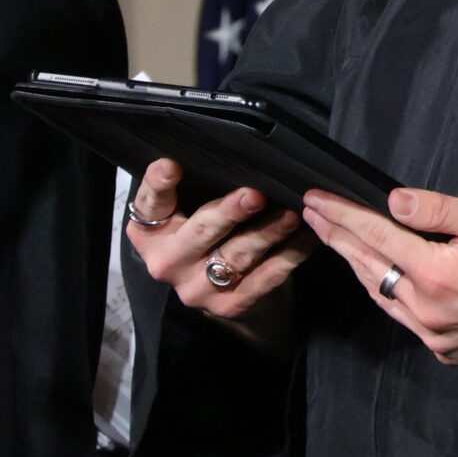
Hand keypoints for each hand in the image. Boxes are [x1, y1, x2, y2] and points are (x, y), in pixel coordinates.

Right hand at [126, 159, 315, 343]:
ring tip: (291, 214)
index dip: (158, 184)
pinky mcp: (229, 305)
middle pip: (200, 232)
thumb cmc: (206, 235)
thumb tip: (228, 151)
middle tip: (255, 195)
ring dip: (268, 232)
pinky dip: (289, 255)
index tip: (170, 166)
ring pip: (236, 255)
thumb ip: (194, 188)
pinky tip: (307, 237)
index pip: (150, 203)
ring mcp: (196, 289)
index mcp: (150, 233)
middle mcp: (167, 262)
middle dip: (229, 212)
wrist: (223, 292)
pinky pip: (264, 278)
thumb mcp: (188, 211)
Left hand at [301, 187, 457, 364]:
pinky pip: (402, 318)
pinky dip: (385, 293)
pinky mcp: (445, 351)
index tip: (315, 197)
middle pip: (369, 266)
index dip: (342, 214)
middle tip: (313, 213)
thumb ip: (436, 209)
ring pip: (380, 296)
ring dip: (357, 265)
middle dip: (338, 237)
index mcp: (435, 274)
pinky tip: (378, 275)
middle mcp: (426, 311)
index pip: (375, 235)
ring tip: (336, 240)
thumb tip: (392, 201)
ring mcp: (434, 336)